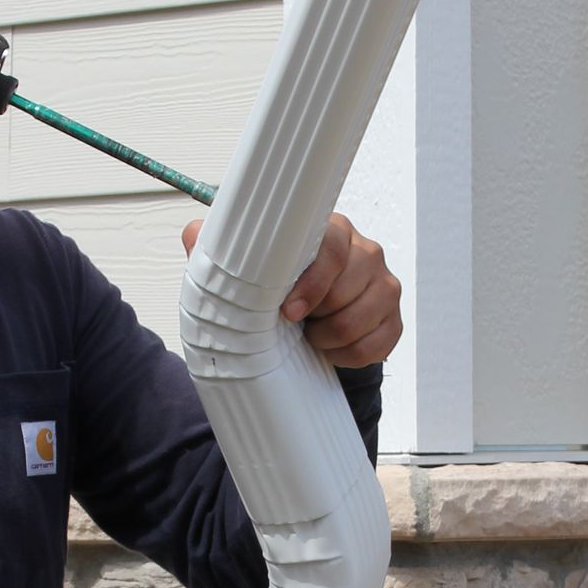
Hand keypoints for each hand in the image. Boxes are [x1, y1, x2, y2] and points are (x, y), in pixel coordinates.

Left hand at [182, 212, 401, 368]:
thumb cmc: (275, 290)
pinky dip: (352, 355)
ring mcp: (383, 285)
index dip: (313, 282)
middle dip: (320, 314)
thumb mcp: (242, 272)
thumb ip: (217, 250)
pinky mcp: (393, 318)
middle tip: (296, 325)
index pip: (333, 247)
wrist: (303, 325)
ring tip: (311, 337)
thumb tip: (195, 233)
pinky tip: (331, 350)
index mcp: (330, 232)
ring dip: (332, 337)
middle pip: (352, 283)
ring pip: (366, 316)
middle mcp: (364, 252)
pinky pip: (380, 342)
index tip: (288, 312)